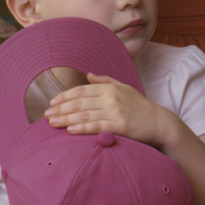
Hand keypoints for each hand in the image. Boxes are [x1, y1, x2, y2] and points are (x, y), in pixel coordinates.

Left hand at [44, 74, 173, 146]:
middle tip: (45, 114)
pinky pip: (97, 126)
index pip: (82, 90)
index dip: (65, 95)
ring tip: (52, 123)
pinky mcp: (120, 125)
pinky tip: (70, 131)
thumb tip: (87, 74)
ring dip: (66, 119)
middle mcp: (111, 97)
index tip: (52, 102)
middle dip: (61, 108)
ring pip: (85, 114)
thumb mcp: (123, 88)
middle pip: (80, 102)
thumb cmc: (139, 106)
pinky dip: (82, 128)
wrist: (159, 122)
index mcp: (110, 87)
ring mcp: (116, 111)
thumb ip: (105, 80)